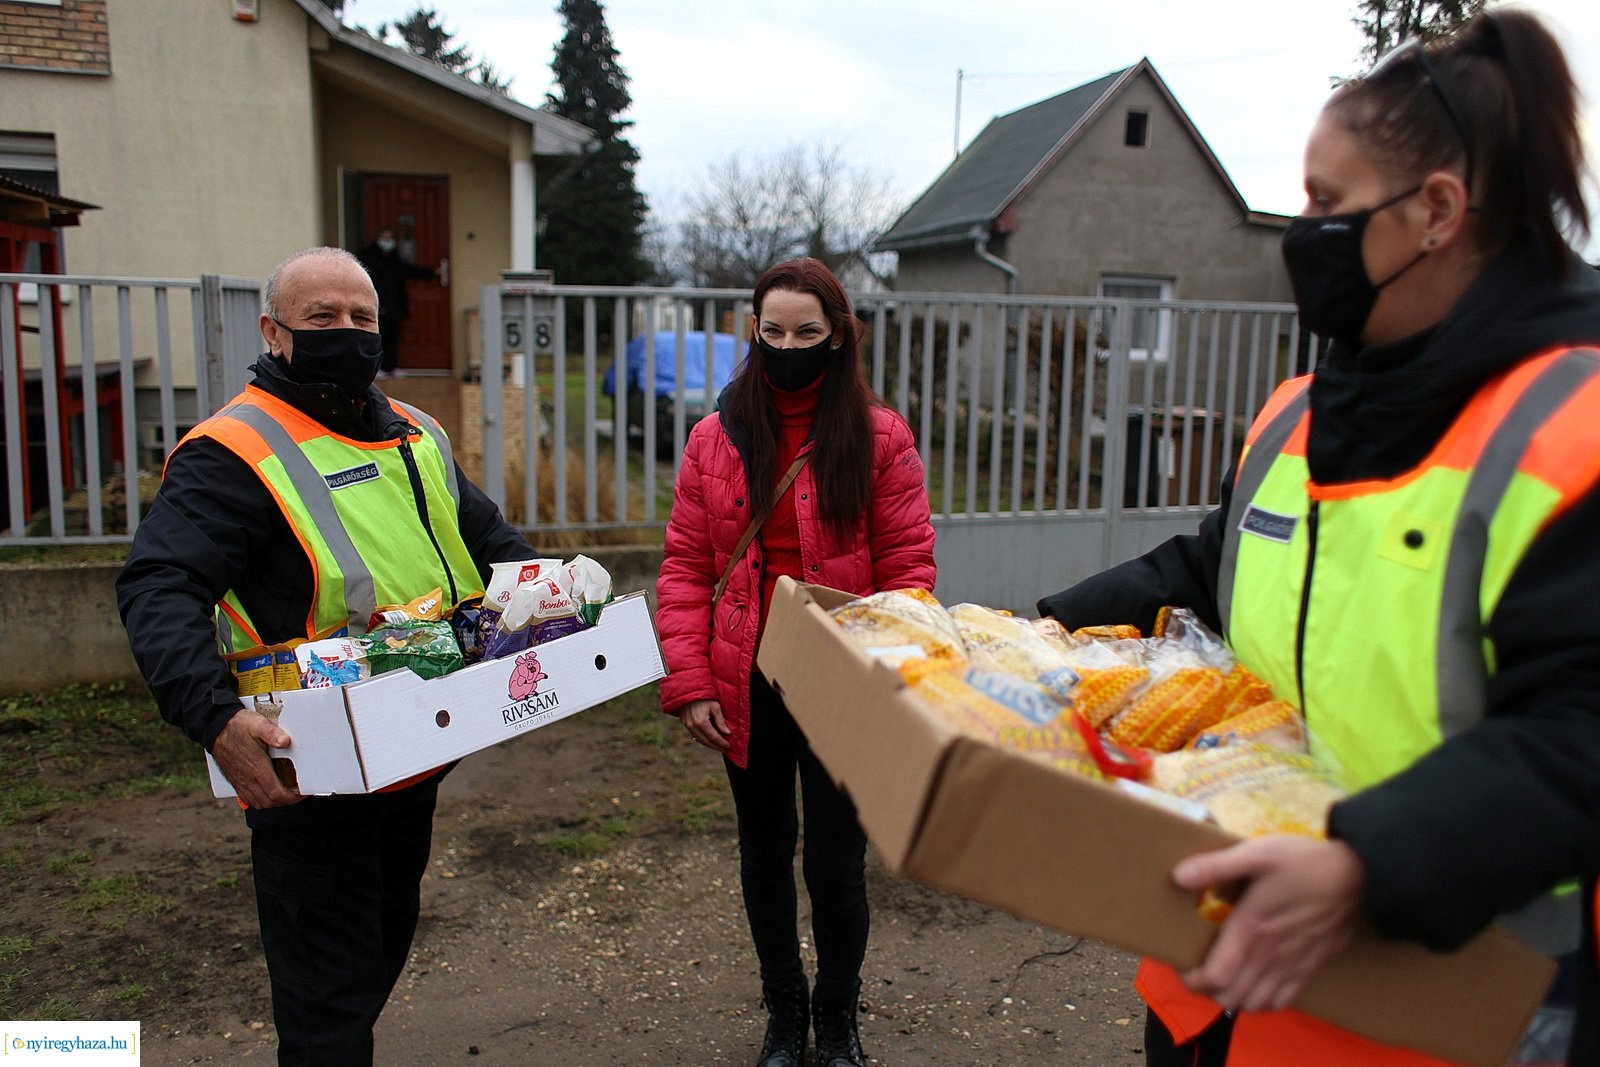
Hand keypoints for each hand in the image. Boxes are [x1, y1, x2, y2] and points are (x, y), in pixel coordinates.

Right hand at [210, 706, 301, 808]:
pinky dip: (262, 801)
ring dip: (275, 802)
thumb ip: (272, 732)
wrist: (216, 729)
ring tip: (287, 793)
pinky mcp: (236, 782)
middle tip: (299, 792)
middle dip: (288, 801)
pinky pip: (250, 799)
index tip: (303, 792)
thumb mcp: (257, 724)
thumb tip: (286, 741)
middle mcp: (248, 779)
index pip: (276, 793)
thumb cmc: (238, 726)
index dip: (293, 797)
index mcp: (256, 767)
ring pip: (260, 803)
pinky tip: (269, 793)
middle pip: (270, 802)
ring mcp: (241, 782)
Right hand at [678, 699, 730, 751]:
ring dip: (709, 744)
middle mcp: (692, 726)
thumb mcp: (715, 706)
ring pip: (699, 739)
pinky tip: (709, 739)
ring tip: (718, 746)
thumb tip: (727, 733)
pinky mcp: (684, 723)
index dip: (721, 742)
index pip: (713, 737)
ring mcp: (687, 725)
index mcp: (701, 722)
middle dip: (716, 746)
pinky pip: (694, 735)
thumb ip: (721, 720)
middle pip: (706, 741)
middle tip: (725, 749)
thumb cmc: (704, 696)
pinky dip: (702, 739)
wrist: (688, 689)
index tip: (728, 746)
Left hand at [1173, 835, 1366, 1012]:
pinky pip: (1283, 1002)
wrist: (1360, 877)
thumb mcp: (1258, 853)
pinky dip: (1264, 1001)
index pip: (1215, 977)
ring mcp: (1292, 966)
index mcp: (1252, 929)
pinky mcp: (1311, 968)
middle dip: (1207, 990)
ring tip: (1225, 977)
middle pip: (1230, 998)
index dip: (1192, 979)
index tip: (1183, 966)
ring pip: (1255, 1005)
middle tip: (1199, 970)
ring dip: (1234, 998)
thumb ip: (1217, 866)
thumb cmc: (1304, 863)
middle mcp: (1270, 955)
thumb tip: (1178, 876)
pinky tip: (1257, 982)